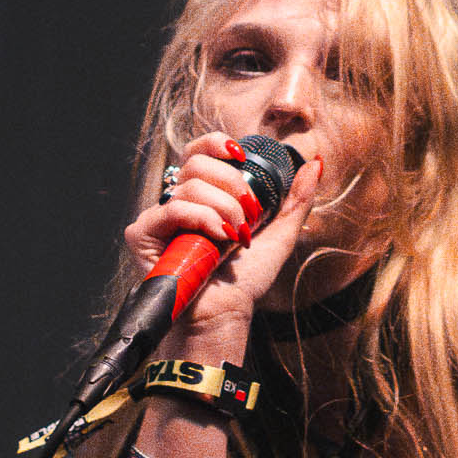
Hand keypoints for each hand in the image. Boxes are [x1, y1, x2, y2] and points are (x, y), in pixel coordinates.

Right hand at [123, 132, 322, 338]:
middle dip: (232, 184)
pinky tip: (219, 238)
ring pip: (190, 185)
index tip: (242, 157)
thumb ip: (296, 200)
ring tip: (236, 237)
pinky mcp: (143, 233)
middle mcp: (176, 201)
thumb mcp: (279, 235)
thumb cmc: (244, 281)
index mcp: (201, 195)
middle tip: (249, 216)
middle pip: (197, 162)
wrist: (225, 313)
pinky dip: (202, 219)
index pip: (200, 150)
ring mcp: (157, 216)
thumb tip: (315, 164)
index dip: (218, 144)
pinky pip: (174, 208)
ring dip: (224, 209)